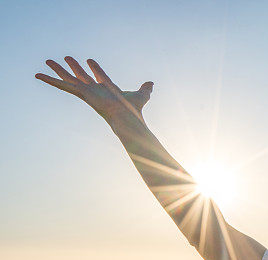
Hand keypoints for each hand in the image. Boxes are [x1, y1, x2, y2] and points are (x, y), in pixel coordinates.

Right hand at [35, 56, 152, 123]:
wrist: (125, 116)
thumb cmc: (133, 109)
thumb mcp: (142, 95)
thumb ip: (145, 89)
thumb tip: (151, 84)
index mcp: (106, 89)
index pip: (100, 76)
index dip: (96, 68)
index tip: (90, 60)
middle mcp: (94, 90)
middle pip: (81, 76)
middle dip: (74, 67)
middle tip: (65, 58)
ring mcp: (86, 91)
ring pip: (69, 78)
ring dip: (58, 70)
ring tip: (47, 61)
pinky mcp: (79, 92)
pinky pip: (62, 85)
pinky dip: (50, 81)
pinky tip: (39, 75)